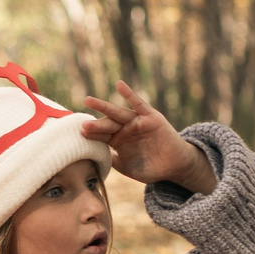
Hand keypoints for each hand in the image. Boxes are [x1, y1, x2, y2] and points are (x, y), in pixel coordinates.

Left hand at [81, 82, 216, 194]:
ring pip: (118, 113)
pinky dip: (129, 94)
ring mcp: (137, 122)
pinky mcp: (150, 116)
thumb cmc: (151, 168)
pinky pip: (138, 104)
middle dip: (95, 125)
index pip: (102, 136)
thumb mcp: (127, 167)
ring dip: (103, 107)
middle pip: (107, 124)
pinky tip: (119, 85)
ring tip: (88, 100)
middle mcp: (125, 129)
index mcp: (118, 140)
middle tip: (82, 125)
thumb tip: (94, 159)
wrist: (174, 167)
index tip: (80, 134)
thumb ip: (113, 162)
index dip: (92, 135)